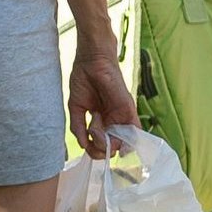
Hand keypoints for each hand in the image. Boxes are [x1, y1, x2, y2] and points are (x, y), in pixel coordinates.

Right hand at [67, 36, 137, 154]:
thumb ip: (79, 127)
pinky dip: (127, 141)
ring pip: (120, 143)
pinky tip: (112, 137)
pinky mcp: (129, 110)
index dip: (94, 149)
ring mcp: (121, 116)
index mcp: (101, 121)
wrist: (91, 61)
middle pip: (111, 147)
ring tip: (95, 126)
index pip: (100, 144)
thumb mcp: (76, 108)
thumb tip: (83, 145)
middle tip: (91, 134)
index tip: (86, 142)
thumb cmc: (83, 80)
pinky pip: (135, 131)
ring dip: (107, 143)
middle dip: (100, 149)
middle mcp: (112, 121)